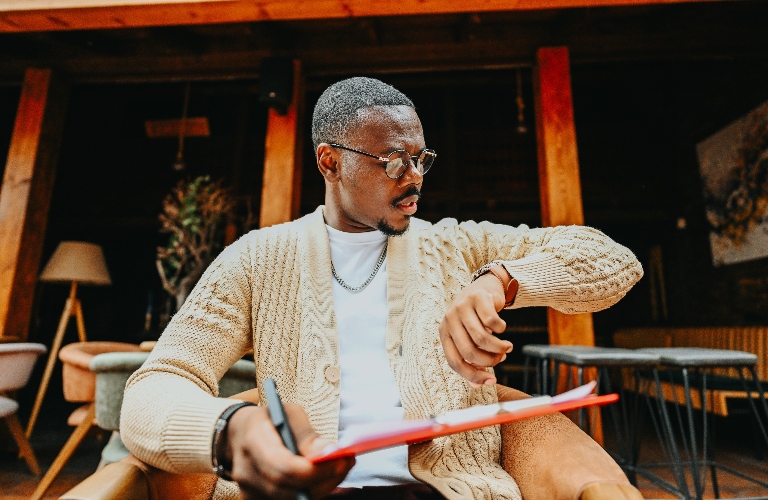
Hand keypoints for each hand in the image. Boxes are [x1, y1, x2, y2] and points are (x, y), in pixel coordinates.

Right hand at [224, 403, 354, 498]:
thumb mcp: (288, 412)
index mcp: (253, 441)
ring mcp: (249, 490)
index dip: (316, 470)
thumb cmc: (268, 420)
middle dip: (325, 479)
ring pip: (293, 499)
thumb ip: (307, 434)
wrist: (239, 434)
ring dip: (322, 487)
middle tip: (347, 463)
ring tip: (338, 467)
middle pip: (290, 490)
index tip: (341, 459)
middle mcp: (247, 471)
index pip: (285, 468)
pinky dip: (311, 491)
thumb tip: (329, 452)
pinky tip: (323, 477)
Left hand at [439, 273, 512, 386]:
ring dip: (498, 348)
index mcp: (444, 333)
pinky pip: (492, 322)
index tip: (492, 381)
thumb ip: (471, 360)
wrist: (484, 288)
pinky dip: (501, 330)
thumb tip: (479, 386)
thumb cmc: (476, 318)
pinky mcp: (477, 298)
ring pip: (482, 338)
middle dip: (490, 361)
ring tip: (507, 347)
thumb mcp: (469, 338)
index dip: (473, 375)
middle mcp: (449, 320)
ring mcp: (462, 307)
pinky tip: (503, 329)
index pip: (455, 361)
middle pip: (469, 352)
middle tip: (501, 359)